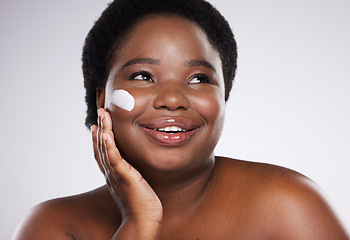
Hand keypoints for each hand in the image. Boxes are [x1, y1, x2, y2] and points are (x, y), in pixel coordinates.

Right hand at [91, 108, 162, 238]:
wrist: (143, 221)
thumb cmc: (142, 205)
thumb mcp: (135, 185)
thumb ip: (132, 175)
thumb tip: (135, 168)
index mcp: (113, 175)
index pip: (103, 153)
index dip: (99, 139)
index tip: (98, 125)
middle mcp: (111, 174)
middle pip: (101, 147)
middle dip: (101, 127)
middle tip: (100, 111)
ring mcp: (116, 175)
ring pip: (106, 149)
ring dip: (104, 130)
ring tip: (102, 114)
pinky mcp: (125, 177)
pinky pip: (115, 159)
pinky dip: (109, 146)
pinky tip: (106, 134)